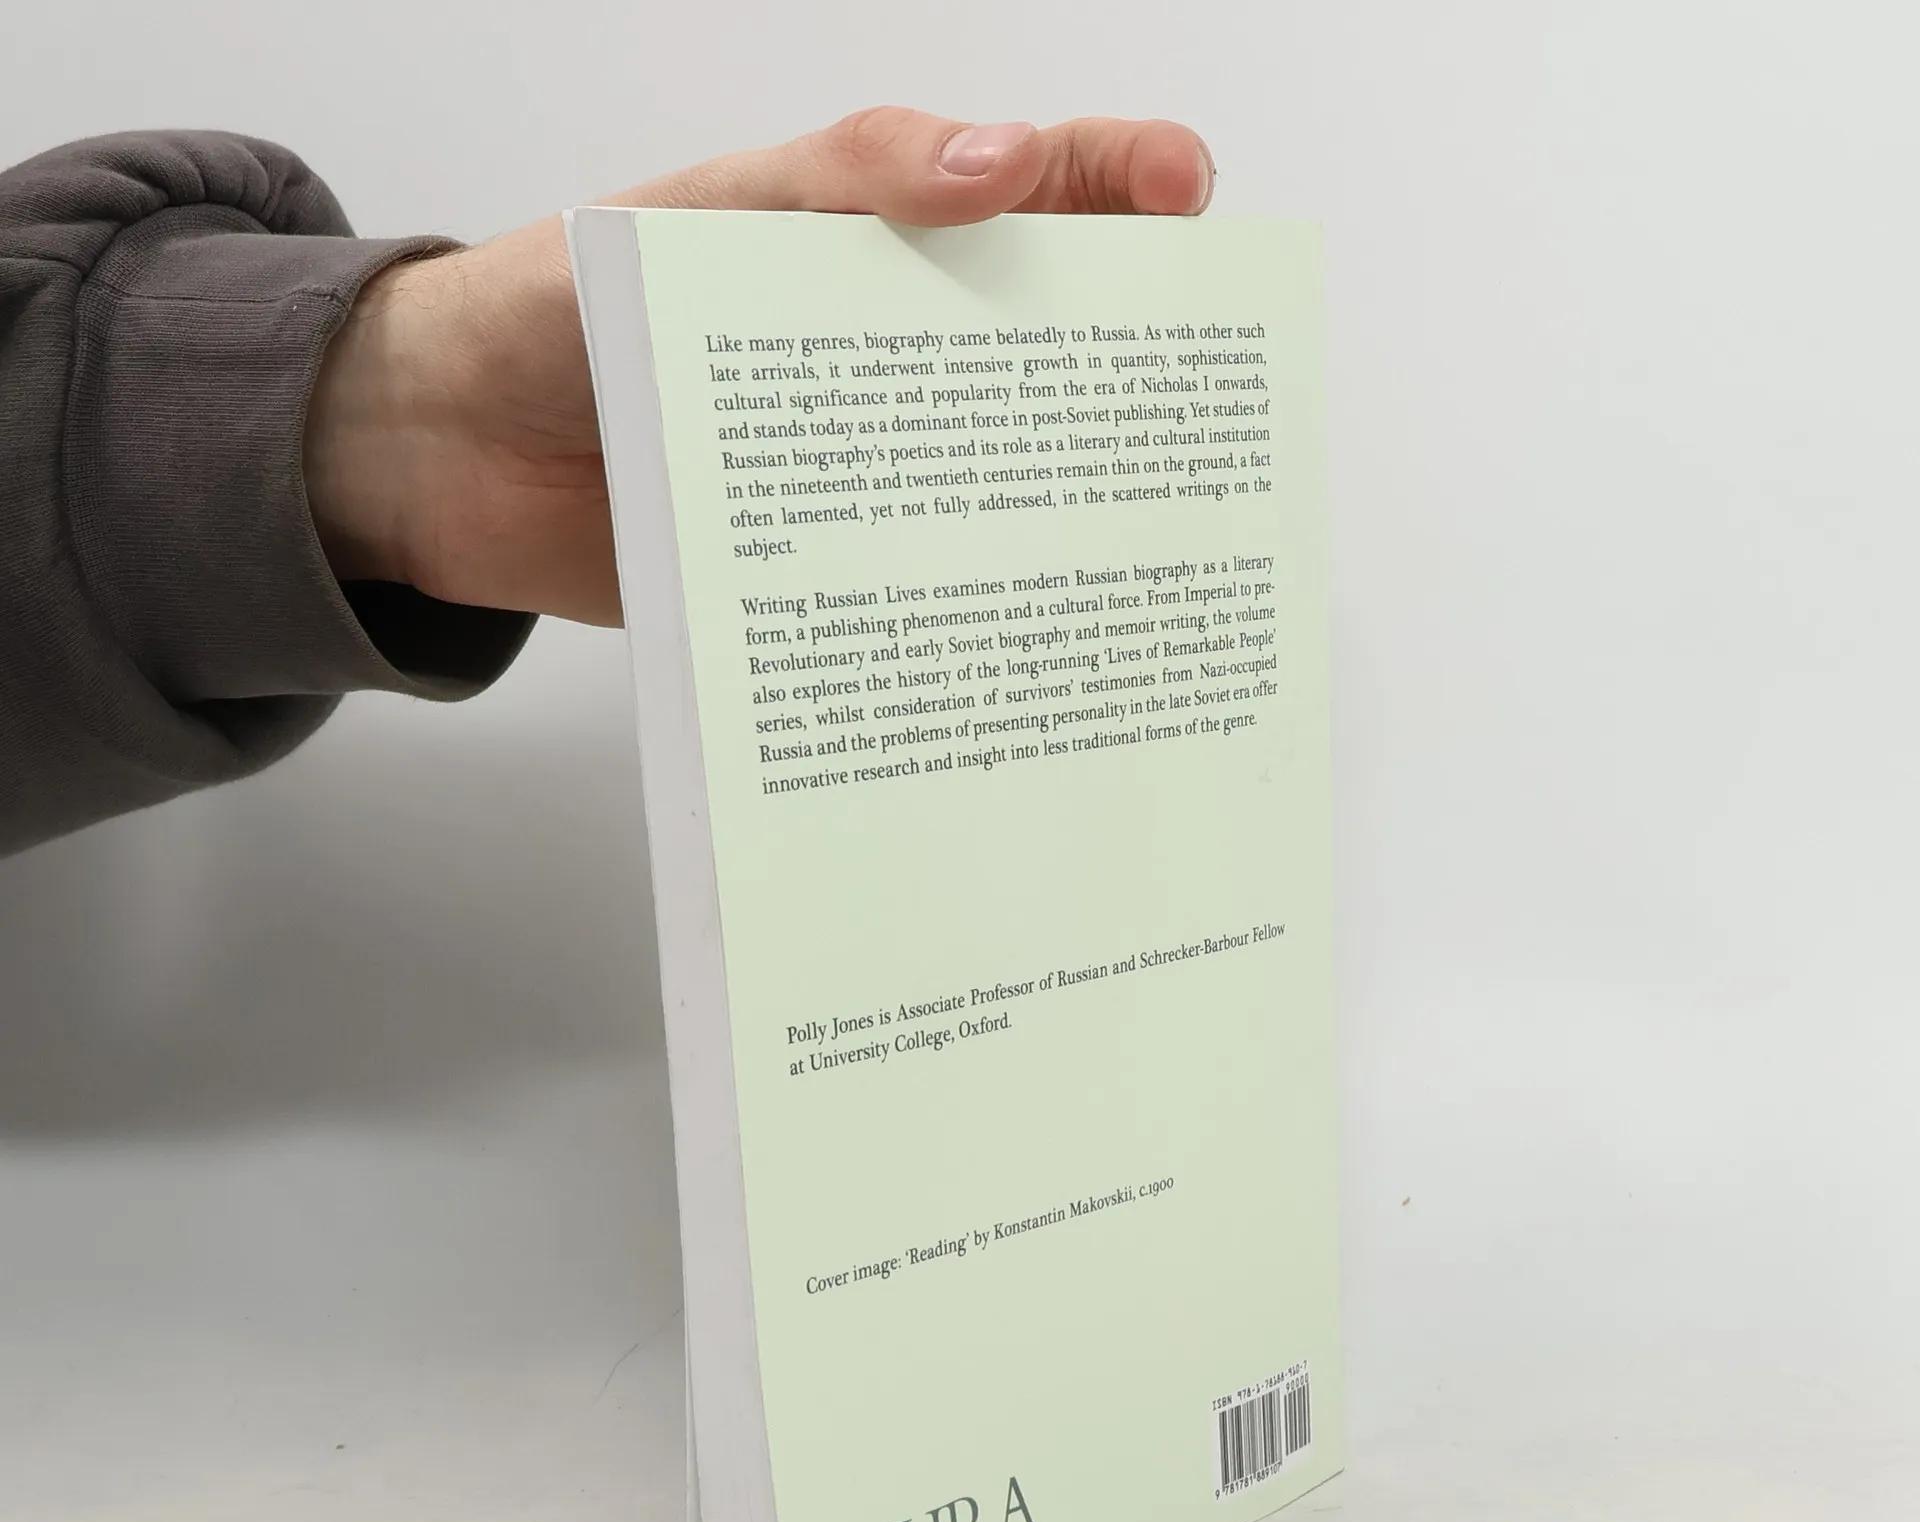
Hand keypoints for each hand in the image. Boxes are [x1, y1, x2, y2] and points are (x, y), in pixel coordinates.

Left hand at [304, 109, 1214, 626]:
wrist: (441, 458)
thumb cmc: (555, 307)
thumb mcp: (698, 216)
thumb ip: (842, 184)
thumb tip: (1003, 170)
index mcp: (872, 245)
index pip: (1031, 190)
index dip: (1121, 179)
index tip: (1184, 195)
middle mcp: (890, 359)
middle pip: (1048, 349)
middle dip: (1135, 367)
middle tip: (1194, 391)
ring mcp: (868, 473)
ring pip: (1001, 483)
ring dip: (1073, 508)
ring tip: (1141, 532)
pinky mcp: (831, 573)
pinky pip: (917, 586)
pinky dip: (970, 608)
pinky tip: (1022, 633)